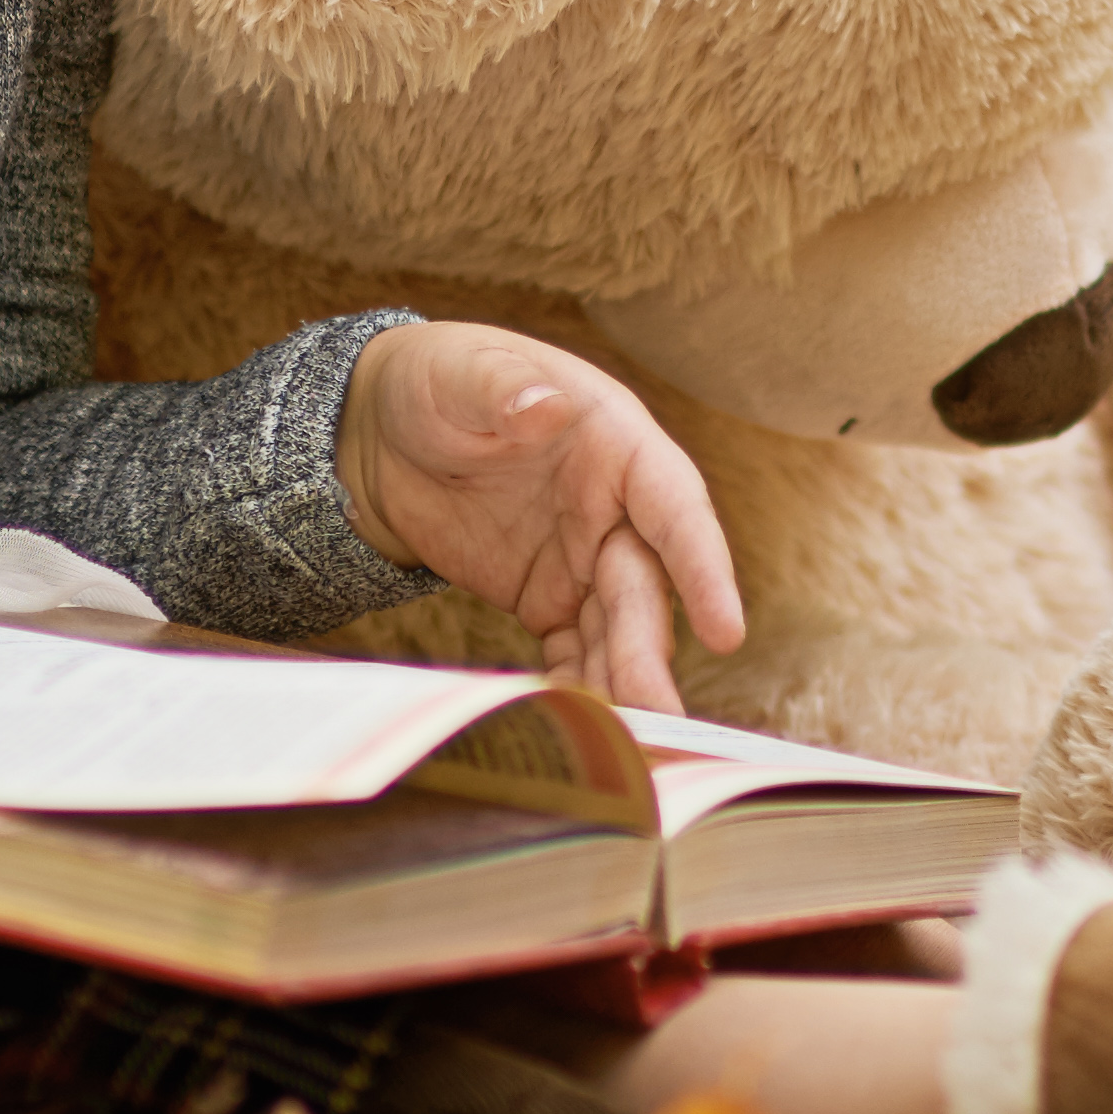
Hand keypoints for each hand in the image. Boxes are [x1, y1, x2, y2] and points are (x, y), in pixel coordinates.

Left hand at [344, 324, 745, 713]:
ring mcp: (583, 557)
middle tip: (655, 712)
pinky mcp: (548, 598)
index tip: (728, 630)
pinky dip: (577, 686)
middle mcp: (615, 506)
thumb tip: (546, 407)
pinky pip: (573, 649)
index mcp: (614, 441)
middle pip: (645, 585)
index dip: (704, 567)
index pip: (675, 506)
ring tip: (626, 740)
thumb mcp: (461, 373)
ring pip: (617, 629)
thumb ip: (503, 388)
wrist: (384, 431)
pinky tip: (576, 727)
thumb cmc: (437, 381)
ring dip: (622, 682)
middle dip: (650, 649)